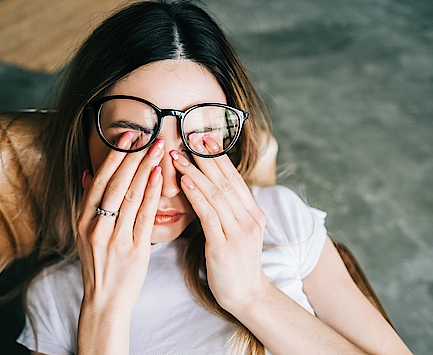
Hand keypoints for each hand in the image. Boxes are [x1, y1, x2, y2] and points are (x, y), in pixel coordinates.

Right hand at [76, 132, 163, 313]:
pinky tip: (158, 176)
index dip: (114, 156)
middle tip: (148, 135)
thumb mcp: (85, 233)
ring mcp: (114, 238)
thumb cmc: (99, 264)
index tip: (128, 136)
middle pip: (115, 184)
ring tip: (158, 148)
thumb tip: (88, 173)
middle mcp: (96, 227)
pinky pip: (143, 216)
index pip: (99, 180)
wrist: (104, 300)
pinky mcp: (133, 250)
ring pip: (130, 196)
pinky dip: (150, 193)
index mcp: (83, 220)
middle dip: (132, 156)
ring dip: (145, 168)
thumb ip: (87, 203)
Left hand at [170, 135, 268, 313]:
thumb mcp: (237, 232)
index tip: (204, 138)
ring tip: (178, 156)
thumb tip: (210, 188)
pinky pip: (208, 214)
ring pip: (216, 194)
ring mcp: (239, 232)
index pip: (234, 178)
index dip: (219, 157)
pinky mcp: (224, 246)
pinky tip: (184, 182)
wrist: (246, 295)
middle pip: (226, 180)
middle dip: (206, 157)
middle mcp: (250, 219)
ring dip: (195, 172)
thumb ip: (228, 210)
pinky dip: (196, 195)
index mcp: (253, 213)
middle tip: (189, 137)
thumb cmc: (235, 263)